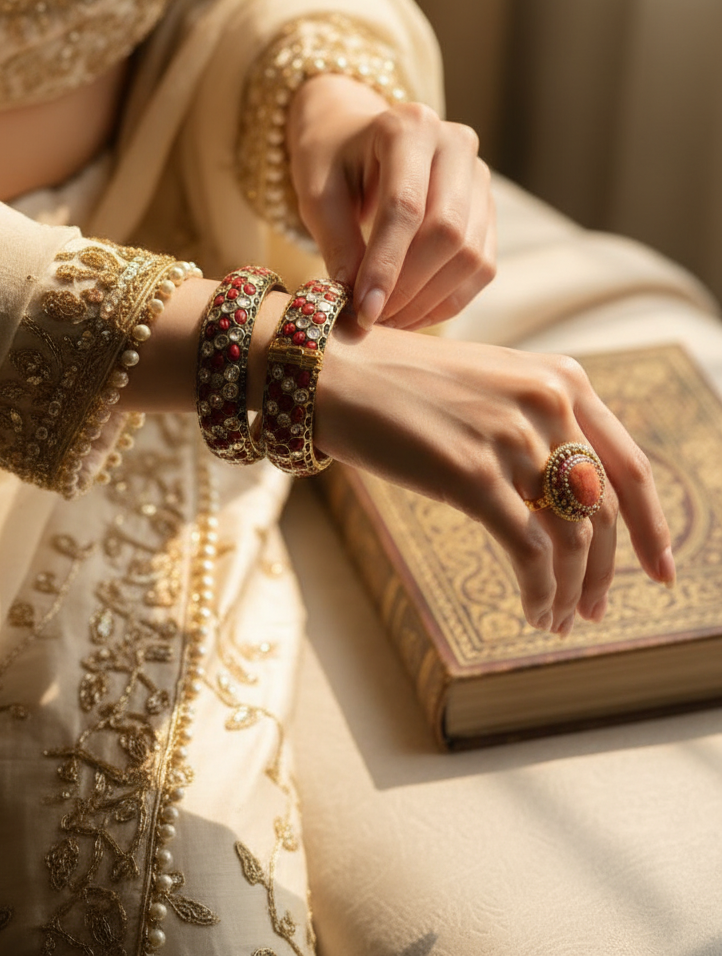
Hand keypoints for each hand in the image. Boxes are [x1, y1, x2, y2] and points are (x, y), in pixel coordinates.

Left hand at [286, 74, 495, 329]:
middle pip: (446, 232)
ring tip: (387, 319)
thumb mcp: (317, 192)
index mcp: (408, 127)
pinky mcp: (487, 207)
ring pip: (470, 254)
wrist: (357, 135)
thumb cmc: (332, 160)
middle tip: (371, 318)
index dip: (385, 265)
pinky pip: (481, 266)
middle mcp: (455, 144)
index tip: (363, 310)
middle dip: (408, 287)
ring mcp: (479, 176)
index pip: (405, 207)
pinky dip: (448, 300)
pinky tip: (412, 313)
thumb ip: (336, 243)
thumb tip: (355, 305)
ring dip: (428, 300)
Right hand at [316, 324, 674, 634]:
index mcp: (560, 378)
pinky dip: (540, 591)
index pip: (629, 465)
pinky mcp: (470, 473)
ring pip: (571, 536)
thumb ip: (537, 425)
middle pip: (603, 509)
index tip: (660, 569)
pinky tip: (533, 612)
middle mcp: (546, 402)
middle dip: (604, 571)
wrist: (329, 370)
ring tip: (558, 620)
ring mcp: (510, 437)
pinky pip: (528, 550)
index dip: (652, 525)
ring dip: (570, 590)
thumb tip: (571, 497)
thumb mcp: (488, 386)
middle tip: (595, 611)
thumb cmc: (399, 382)